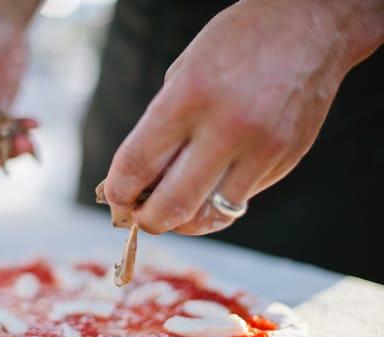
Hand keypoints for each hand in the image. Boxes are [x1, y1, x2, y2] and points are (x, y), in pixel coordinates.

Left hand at [102, 0, 382, 234]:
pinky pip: (240, 199)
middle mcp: (227, 127)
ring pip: (210, 216)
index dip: (118, 192)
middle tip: (139, 217)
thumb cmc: (236, 44)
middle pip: (172, 205)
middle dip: (146, 221)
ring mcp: (262, 149)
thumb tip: (141, 182)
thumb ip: (161, 127)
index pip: (137, 165)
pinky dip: (217, 202)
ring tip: (172, 210)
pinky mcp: (286, 160)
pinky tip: (209, 185)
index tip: (116, 198)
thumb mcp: (183, 72)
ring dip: (183, 222)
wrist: (310, 24)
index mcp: (189, 96)